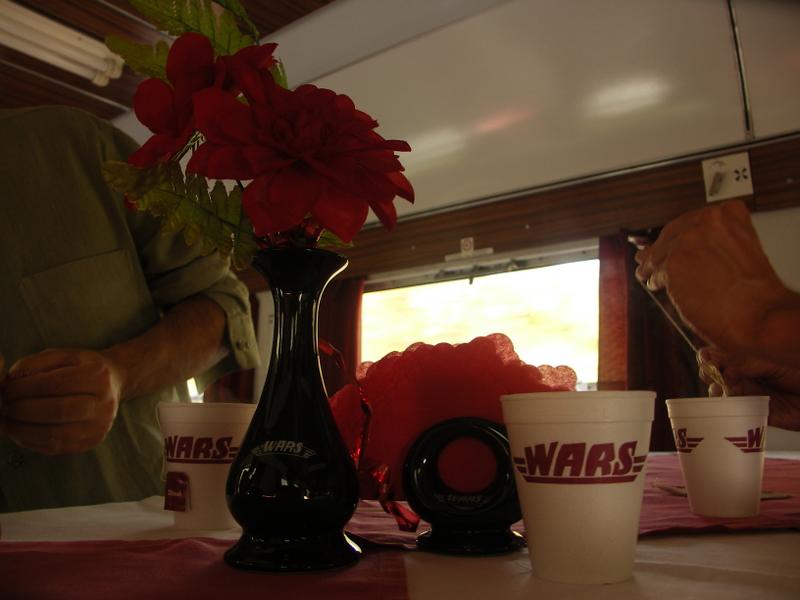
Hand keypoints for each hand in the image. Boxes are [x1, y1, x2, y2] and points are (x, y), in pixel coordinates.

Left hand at [0, 349, 123, 454]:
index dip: (25, 387)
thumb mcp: (63, 355)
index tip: (6, 389)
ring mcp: (100, 426)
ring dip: (23, 429)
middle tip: (5, 406)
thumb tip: (10, 381)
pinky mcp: (92, 442)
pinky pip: (56, 447)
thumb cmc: (83, 368)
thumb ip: (35, 364)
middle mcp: (104, 403)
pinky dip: (32, 441)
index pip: (55, 383)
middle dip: (23, 409)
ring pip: (56, 434)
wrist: (114, 384)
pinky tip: (19, 431)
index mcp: (98, 376)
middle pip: (58, 410)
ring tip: (7, 420)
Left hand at [634, 201, 789, 357]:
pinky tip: (654, 284)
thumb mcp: (742, 250)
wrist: (759, 314)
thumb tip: (685, 248)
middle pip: (671, 235)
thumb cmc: (756, 291)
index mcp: (728, 213)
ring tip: (646, 273)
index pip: (691, 222)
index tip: (668, 241)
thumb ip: (716, 243)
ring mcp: (688, 241)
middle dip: (660, 249)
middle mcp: (706, 221)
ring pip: (660, 254)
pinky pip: (657, 271)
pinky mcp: (673, 264)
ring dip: (651, 265)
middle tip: (647, 257)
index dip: (677, 235)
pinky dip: (654, 280)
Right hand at [698, 347, 799, 430]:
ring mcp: (743, 394)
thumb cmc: (796, 375)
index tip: (707, 359)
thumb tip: (726, 373)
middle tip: (713, 372)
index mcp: (743, 360)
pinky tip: (730, 402)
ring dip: (715, 389)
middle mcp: (740, 376)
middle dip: (707, 372)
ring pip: (717, 392)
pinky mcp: (749, 411)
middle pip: (711, 373)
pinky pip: (730, 411)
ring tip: (722, 388)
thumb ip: (749, 366)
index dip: (707, 356)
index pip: (716, 355)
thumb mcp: (773, 364)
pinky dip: (725, 407)